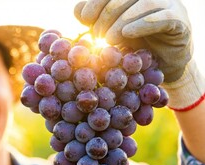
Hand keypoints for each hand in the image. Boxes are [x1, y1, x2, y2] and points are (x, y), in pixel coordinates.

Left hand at [74, 0, 204, 109]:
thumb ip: (95, 20)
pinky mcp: (179, 21)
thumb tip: (78, 11)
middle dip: (106, 15)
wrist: (161, 64)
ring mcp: (168, 4)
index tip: (85, 19)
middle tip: (97, 35)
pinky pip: (162, 18)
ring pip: (143, 4)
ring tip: (108, 40)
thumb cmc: (135, 44)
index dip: (96, 2)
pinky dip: (142, 24)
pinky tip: (126, 33)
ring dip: (121, 22)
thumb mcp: (111, 32)